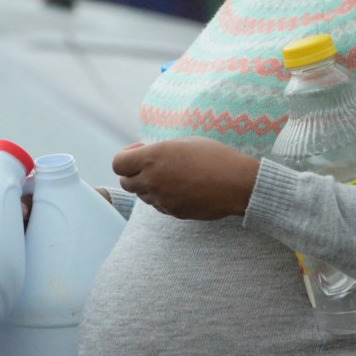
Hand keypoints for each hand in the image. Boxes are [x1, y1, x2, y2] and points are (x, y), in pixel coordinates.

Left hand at [112, 139, 259, 220]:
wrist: (237, 183)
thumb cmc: (215, 157)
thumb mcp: (184, 143)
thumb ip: (159, 151)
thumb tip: (148, 157)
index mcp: (152, 157)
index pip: (117, 163)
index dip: (126, 157)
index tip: (140, 152)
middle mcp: (152, 180)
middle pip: (125, 183)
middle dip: (135, 173)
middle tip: (152, 165)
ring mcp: (162, 199)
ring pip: (142, 196)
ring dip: (149, 186)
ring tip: (171, 176)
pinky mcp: (173, 212)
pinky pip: (159, 206)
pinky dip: (164, 198)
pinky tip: (182, 188)